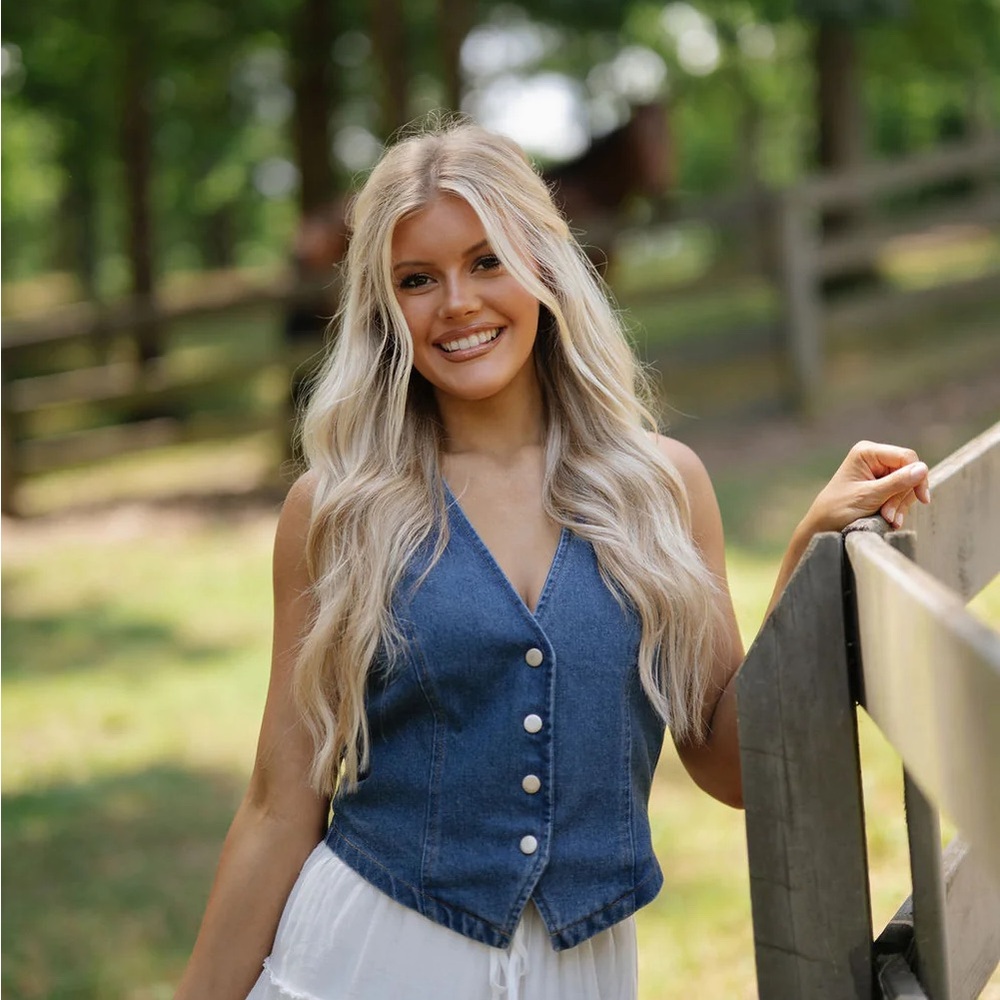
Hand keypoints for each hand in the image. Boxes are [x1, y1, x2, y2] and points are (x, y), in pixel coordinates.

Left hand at [803, 441, 930, 533]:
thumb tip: (923, 468)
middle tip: (890, 516)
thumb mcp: (869, 496)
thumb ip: (897, 483)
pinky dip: (897, 508)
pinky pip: (900, 494)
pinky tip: (889, 519)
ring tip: (888, 519)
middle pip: (908, 472)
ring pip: (907, 485)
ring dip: (900, 505)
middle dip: (902, 496)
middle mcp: (874, 458)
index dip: (917, 476)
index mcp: (867, 452)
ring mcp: (877, 471)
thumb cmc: (838, 509)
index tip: (922, 498)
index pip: (906, 457)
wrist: (823, 526)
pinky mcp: (881, 485)